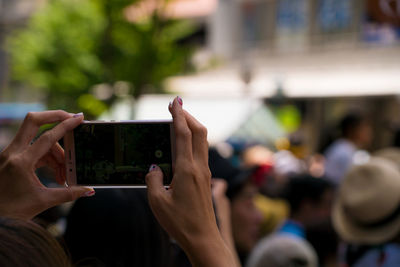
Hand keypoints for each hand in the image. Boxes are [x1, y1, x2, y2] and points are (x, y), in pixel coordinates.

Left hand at [0, 110, 94, 219]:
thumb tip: (88, 191)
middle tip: (73, 119)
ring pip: (39, 139)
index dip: (66, 126)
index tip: (79, 118)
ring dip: (56, 151)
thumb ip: (67, 194)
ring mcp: (12, 153)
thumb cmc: (10, 209)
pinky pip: (35, 149)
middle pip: (34, 121)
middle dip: (55, 116)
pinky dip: (48, 157)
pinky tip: (57, 172)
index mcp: (21, 162)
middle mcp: (14, 152)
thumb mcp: (42, 202)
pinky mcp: (13, 157)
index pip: (47, 137)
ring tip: (65, 173)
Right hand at [145, 97, 235, 266]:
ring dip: (192, 127)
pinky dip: (193, 141)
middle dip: (188, 116)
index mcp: (187, 170)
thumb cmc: (180, 222)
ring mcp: (205, 173)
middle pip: (199, 132)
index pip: (184, 135)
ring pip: (203, 141)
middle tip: (176, 106)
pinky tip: (183, 145)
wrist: (203, 238)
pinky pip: (201, 152)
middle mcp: (200, 167)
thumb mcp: (157, 202)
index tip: (175, 101)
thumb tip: (154, 167)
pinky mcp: (206, 179)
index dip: (179, 115)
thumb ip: (153, 179)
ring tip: (178, 121)